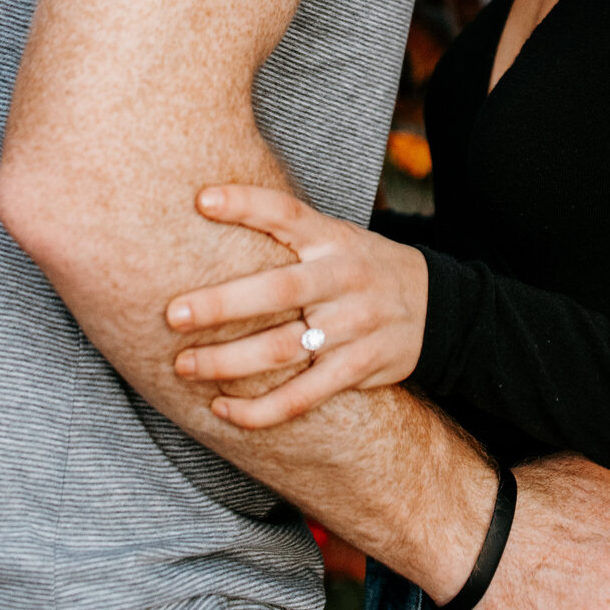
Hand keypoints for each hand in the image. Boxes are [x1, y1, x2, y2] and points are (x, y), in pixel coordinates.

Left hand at [165, 183, 427, 424]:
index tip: (202, 200)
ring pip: (284, 349)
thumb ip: (288, 235)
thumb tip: (208, 214)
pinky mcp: (359, 368)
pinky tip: (223, 409)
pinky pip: (304, 396)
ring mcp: (354, 325)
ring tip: (183, 366)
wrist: (436, 307)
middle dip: (222, 304)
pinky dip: (261, 410)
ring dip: (228, 362)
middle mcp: (343, 278)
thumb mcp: (337, 237)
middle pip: (279, 290)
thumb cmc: (362, 267)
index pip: (287, 213)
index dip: (246, 203)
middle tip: (173, 314)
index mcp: (333, 238)